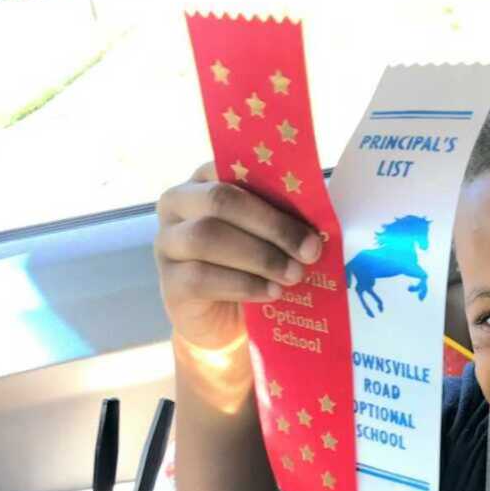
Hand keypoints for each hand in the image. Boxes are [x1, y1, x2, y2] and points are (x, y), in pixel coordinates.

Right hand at [155, 162, 323, 349]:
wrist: (226, 324)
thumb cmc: (251, 268)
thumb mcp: (269, 237)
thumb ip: (285, 216)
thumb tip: (322, 215)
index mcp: (204, 179)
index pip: (233, 166)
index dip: (276, 186)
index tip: (313, 212)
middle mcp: (177, 204)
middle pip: (220, 199)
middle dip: (272, 225)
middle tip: (309, 250)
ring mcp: (167, 244)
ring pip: (207, 237)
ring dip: (259, 257)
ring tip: (294, 275)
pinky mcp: (170, 283)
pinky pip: (201, 277)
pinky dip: (243, 285)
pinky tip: (271, 293)